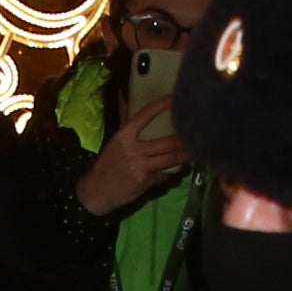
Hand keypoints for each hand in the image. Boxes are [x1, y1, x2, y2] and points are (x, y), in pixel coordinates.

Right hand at [77, 93, 186, 215]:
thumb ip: (132, 136)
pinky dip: (166, 176)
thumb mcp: (115, 146)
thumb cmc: (106, 167)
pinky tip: (166, 175)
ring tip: (192, 154)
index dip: (161, 105)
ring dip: (184, 157)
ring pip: (170, 160)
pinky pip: (163, 177)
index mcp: (124, 136)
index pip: (145, 115)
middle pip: (167, 142)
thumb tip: (149, 124)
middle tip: (196, 137)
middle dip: (183, 141)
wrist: (95, 192)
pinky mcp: (144, 182)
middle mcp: (133, 149)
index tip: (173, 98)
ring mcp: (140, 166)